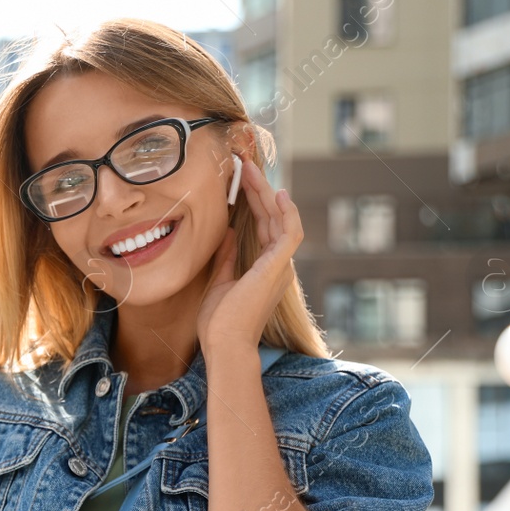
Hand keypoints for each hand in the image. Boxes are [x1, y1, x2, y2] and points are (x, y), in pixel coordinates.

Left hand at [196, 153, 303, 351]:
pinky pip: (289, 233)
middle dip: (258, 189)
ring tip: (251, 170)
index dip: (252, 201)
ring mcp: (280, 266)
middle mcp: (276, 265)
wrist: (224, 346)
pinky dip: (286, 213)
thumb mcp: (220, 282)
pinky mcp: (278, 268)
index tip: (238, 179)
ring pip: (280, 219)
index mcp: (263, 269)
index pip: (261, 225)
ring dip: (267, 192)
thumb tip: (226, 233)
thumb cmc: (220, 324)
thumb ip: (227, 258)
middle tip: (243, 164)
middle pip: (271, 217)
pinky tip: (277, 194)